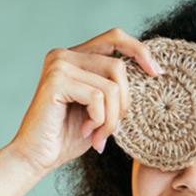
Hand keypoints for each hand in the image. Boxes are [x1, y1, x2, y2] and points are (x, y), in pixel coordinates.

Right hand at [7, 27, 163, 174]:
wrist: (38, 158)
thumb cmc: (68, 137)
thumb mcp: (100, 111)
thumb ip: (115, 90)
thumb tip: (150, 72)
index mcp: (76, 56)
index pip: (115, 38)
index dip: (139, 51)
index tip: (157, 73)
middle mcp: (65, 54)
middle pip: (119, 67)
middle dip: (123, 105)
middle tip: (112, 131)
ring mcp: (59, 64)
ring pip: (111, 87)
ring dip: (111, 120)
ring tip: (98, 136)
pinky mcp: (56, 80)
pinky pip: (97, 98)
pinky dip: (99, 122)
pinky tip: (86, 132)